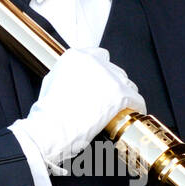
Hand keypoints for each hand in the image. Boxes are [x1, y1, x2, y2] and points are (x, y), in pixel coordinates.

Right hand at [12, 46, 145, 173]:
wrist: (52, 129)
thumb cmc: (48, 112)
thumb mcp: (51, 82)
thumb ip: (67, 74)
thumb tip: (77, 78)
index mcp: (76, 56)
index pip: (99, 56)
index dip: (102, 72)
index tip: (103, 82)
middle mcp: (94, 61)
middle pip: (114, 70)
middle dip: (112, 84)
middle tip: (108, 99)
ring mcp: (109, 77)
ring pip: (127, 83)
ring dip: (124, 94)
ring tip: (120, 108)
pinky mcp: (120, 94)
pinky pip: (136, 99)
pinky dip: (135, 107)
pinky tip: (131, 114)